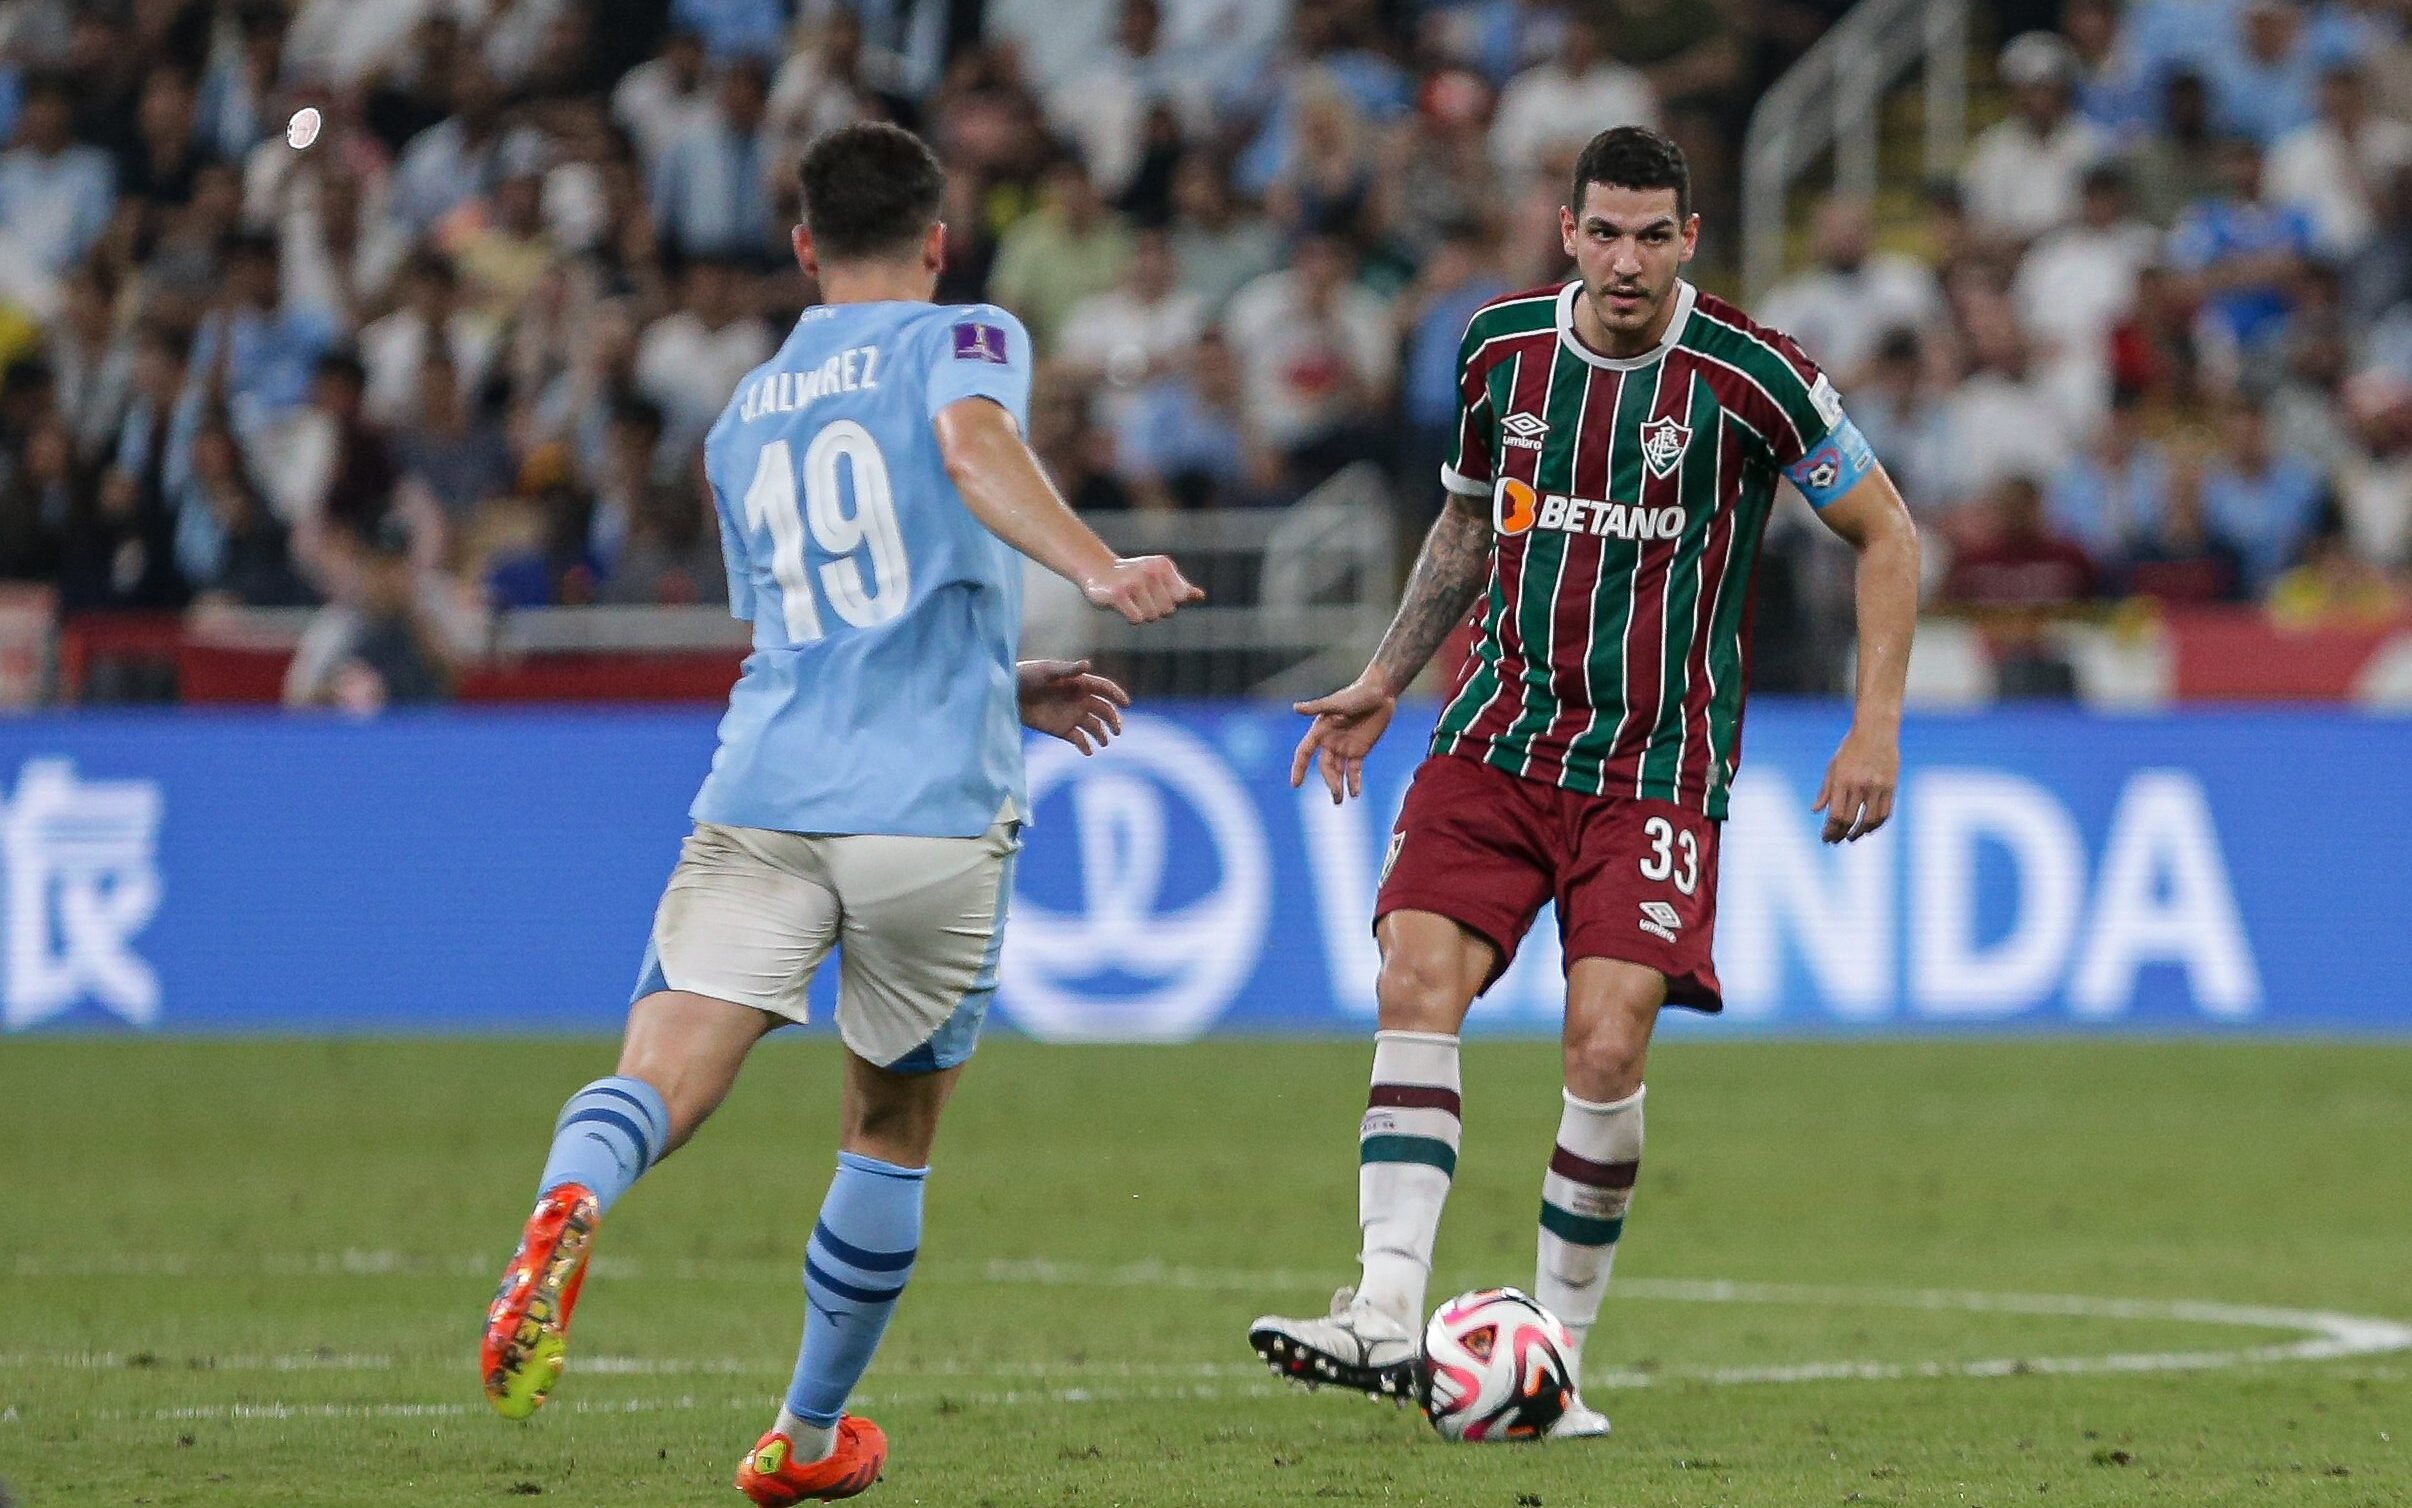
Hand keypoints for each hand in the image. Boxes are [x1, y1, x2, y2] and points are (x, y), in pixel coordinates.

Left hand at [1017, 658, 1128, 754]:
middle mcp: (1079, 700)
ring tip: (1104, 742)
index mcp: (1080, 684)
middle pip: (1105, 710)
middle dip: (1114, 720)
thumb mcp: (1047, 672)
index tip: (1126, 704)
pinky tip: (1088, 751)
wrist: (1008, 693)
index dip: (1117, 695)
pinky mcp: (1062, 730)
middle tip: (1117, 730)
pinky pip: (1079, 740)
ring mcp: (1072, 716)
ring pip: (1095, 727)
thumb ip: (1068, 670)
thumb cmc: (1027, 676)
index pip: (1104, 689)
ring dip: (1103, 735)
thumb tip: (1087, 665)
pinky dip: (1086, 746)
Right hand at [1083, 555, 1203, 623]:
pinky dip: (1131, 618)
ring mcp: (1134, 582)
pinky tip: (1122, 605)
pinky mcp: (1118, 594)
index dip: (1169, 602)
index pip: (1180, 598)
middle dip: (1155, 610)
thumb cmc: (1134, 576)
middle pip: (1168, 610)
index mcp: (1163, 565)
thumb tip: (1200, 596)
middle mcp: (1150, 571)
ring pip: (1152, 616)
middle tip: (1140, 597)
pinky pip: (1137, 619)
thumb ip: (1180, 588)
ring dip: (1142, 614)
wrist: (1098, 570)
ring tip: (1131, 599)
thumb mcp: (1159, 577)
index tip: (1155, 592)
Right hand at [1289, 678, 1396, 803]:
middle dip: (1329, 781)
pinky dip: (1354, 782)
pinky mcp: (1360, 750)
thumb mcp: (1336, 703)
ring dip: (1338, 786)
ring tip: (1339, 801)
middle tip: (1335, 794)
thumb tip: (1295, 707)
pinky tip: (1354, 794)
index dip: (1299, 767)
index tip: (1295, 784)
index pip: (1305, 752)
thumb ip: (1317, 708)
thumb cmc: (1356, 694)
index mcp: (1320, 730)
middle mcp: (1330, 741)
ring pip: (1338, 772)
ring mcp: (1345, 747)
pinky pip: (1354, 770)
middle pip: (1324, 767)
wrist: (1380, 693)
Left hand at [1813, 721, 1898, 842]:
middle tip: (1836, 841)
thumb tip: (1815, 811)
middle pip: (1850, 820)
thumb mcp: (1833, 766)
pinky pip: (1885, 813)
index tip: (1826, 838)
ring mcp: (1877, 787)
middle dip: (1841, 834)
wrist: (1876, 730)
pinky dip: (1876, 825)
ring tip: (1852, 837)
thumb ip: (1825, 790)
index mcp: (1842, 781)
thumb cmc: (1851, 748)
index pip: (1835, 815)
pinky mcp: (1891, 786)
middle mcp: (1860, 785)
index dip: (1830, 831)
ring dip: (1860, 833)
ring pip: (1869, 821)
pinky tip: (1868, 828)